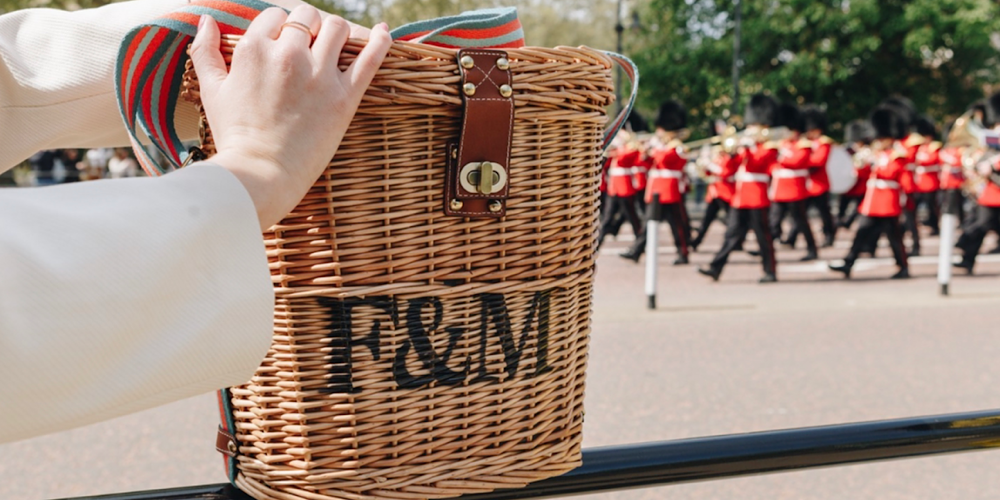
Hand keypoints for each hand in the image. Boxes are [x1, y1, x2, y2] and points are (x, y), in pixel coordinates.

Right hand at [189, 6, 390, 230]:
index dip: (281, 26)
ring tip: (336, 44)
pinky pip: (369, 57)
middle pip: (307, 16)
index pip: (275, 16)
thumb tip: (207, 21)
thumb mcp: (212, 90)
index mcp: (254, 49)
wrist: (261, 173)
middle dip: (308, 26)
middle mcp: (288, 54)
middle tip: (310, 45)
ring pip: (337, 28)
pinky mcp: (345, 95)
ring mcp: (319, 74)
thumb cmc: (235, 135)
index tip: (285, 42)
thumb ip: (205, 51)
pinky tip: (382, 32)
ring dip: (336, 31)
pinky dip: (379, 40)